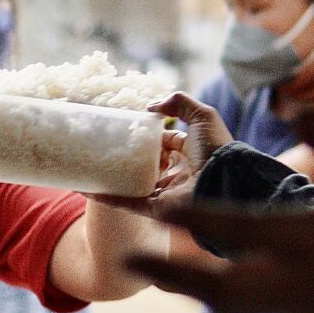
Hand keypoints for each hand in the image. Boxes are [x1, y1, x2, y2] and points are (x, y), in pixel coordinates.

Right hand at [85, 92, 231, 221]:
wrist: (223, 180)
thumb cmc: (215, 148)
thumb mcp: (202, 116)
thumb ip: (180, 103)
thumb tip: (152, 105)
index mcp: (191, 154)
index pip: (167, 144)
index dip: (151, 137)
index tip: (130, 129)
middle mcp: (179, 175)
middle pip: (150, 166)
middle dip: (131, 159)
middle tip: (108, 147)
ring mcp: (167, 194)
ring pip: (136, 187)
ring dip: (115, 180)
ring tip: (93, 168)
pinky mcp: (157, 209)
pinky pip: (129, 203)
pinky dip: (110, 198)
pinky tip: (90, 190)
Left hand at [125, 110, 313, 312]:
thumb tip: (292, 106)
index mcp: (309, 239)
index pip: (241, 227)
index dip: (196, 218)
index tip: (159, 207)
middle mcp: (293, 276)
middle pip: (218, 281)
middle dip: (172, 272)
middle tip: (127, 260)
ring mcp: (291, 302)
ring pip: (222, 301)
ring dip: (181, 286)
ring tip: (142, 270)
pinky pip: (237, 307)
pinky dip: (205, 295)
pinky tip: (181, 284)